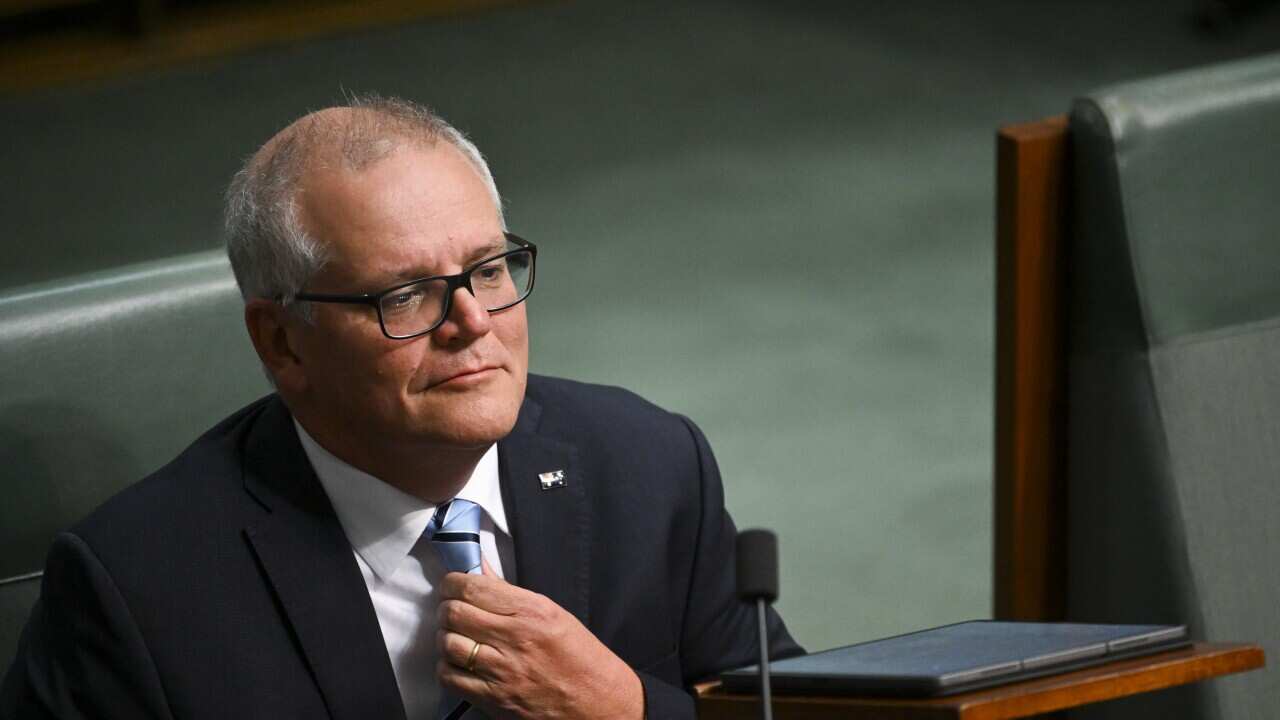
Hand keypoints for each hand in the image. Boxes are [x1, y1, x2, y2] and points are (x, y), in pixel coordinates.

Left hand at [436, 559, 643, 719]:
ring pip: (448, 644)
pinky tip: (459, 663)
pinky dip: (447, 667)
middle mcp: (516, 638)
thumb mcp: (553, 614)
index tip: (452, 585)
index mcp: (533, 610)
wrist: (599, 704)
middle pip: (455, 613)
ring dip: (445, 638)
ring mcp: (503, 671)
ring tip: (455, 636)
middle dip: (446, 608)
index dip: (452, 583)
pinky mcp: (494, 700)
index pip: (473, 588)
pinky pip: (450, 677)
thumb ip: (510, 594)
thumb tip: (479, 571)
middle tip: (452, 610)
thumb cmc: (581, 657)